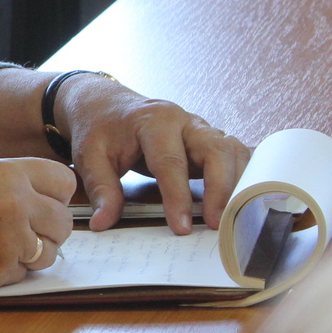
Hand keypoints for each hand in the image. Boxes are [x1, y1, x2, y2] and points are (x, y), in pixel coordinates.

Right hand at [0, 157, 75, 295]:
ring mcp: (10, 241)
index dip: (56, 194)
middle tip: (25, 231)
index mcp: (6, 173)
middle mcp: (15, 204)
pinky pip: (24, 274)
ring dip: (32, 254)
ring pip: (48, 252)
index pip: (62, 181)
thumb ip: (7, 186)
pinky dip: (7, 271)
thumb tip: (42, 201)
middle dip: (48, 229)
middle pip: (63, 221)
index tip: (47, 201)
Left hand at [55, 76, 249, 232]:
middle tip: (215, 224)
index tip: (181, 228)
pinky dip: (241, 176)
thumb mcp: (89, 156)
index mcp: (155, 121)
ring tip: (231, 218)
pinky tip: (239, 201)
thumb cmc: (101, 129)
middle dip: (220, 189)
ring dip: (236, 183)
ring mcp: (201, 129)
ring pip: (232, 151)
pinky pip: (234, 155)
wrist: (108, 105)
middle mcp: (185, 121)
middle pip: (216, 150)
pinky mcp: (208, 141)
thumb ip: (101, 188)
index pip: (171, 161)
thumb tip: (103, 223)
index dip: (177, 197)